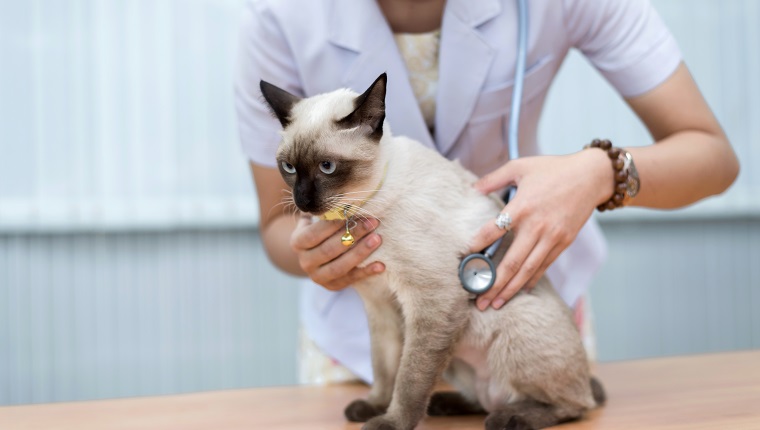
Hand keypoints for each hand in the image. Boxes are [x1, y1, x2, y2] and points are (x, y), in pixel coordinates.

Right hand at [291, 215, 384, 290]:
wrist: (313, 258)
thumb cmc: (318, 232)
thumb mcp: (313, 221)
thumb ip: (321, 211)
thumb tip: (335, 194)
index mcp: (298, 243)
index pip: (315, 233)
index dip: (334, 224)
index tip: (354, 211)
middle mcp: (305, 262)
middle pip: (330, 249)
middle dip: (353, 234)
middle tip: (373, 222)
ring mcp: (317, 277)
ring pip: (340, 266)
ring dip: (360, 252)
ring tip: (377, 239)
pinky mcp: (332, 286)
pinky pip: (351, 280)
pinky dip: (366, 272)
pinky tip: (381, 265)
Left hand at [469, 149, 612, 310]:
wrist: (591, 176)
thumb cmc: (553, 169)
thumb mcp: (521, 166)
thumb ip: (494, 178)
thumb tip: (472, 187)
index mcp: (522, 206)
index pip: (494, 230)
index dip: (477, 244)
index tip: (464, 256)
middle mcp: (537, 226)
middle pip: (511, 262)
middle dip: (493, 283)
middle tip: (478, 300)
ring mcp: (552, 237)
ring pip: (527, 270)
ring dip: (510, 289)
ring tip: (495, 303)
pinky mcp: (563, 243)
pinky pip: (544, 266)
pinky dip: (530, 280)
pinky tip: (518, 291)